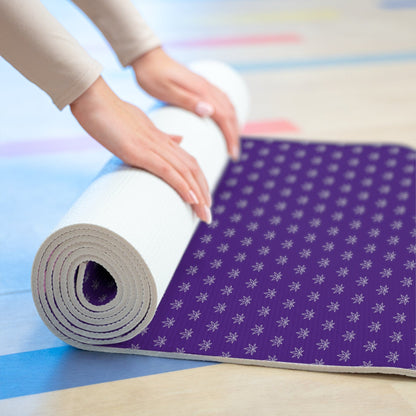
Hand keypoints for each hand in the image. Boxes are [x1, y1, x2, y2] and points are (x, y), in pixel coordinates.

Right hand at [70, 77, 211, 222]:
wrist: (93, 99)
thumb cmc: (111, 113)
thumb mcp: (141, 125)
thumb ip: (161, 135)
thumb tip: (179, 140)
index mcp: (162, 139)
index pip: (189, 162)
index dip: (199, 181)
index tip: (202, 201)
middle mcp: (162, 142)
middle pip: (192, 169)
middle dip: (203, 193)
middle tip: (207, 215)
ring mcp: (152, 146)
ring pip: (185, 171)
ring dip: (197, 195)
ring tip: (204, 214)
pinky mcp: (139, 151)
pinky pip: (167, 170)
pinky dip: (182, 185)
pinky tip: (191, 199)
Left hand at [131, 47, 239, 159]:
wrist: (146, 57)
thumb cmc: (152, 76)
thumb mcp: (166, 91)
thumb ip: (187, 101)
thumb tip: (210, 112)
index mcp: (202, 91)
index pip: (224, 117)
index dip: (230, 137)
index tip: (232, 155)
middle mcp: (208, 87)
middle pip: (230, 113)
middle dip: (234, 135)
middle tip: (233, 155)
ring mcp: (206, 85)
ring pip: (229, 106)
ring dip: (234, 125)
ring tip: (232, 141)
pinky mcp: (201, 85)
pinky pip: (223, 100)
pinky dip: (229, 113)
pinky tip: (226, 120)